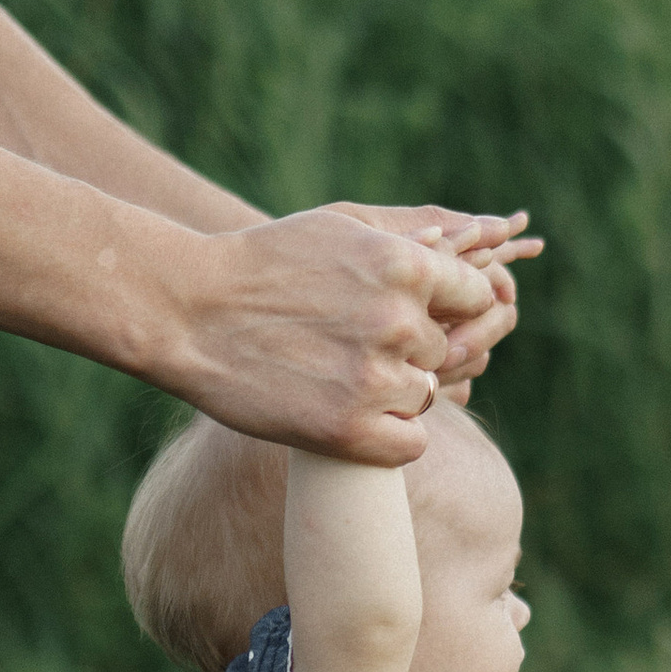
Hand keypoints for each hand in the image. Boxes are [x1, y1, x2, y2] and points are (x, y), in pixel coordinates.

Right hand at [165, 208, 506, 461]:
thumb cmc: (265, 263)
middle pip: (445, 350)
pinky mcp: (348, 429)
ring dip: (392, 392)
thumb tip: (484, 239)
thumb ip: (410, 240)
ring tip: (335, 373)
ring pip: (425, 395)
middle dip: (409, 349)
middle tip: (352, 345)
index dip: (449, 309)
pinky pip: (410, 443)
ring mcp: (375, 379)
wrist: (186, 311)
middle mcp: (399, 321)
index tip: (414, 316)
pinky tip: (347, 413)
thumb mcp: (340, 228)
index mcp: (407, 265)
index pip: (476, 297)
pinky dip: (386, 435)